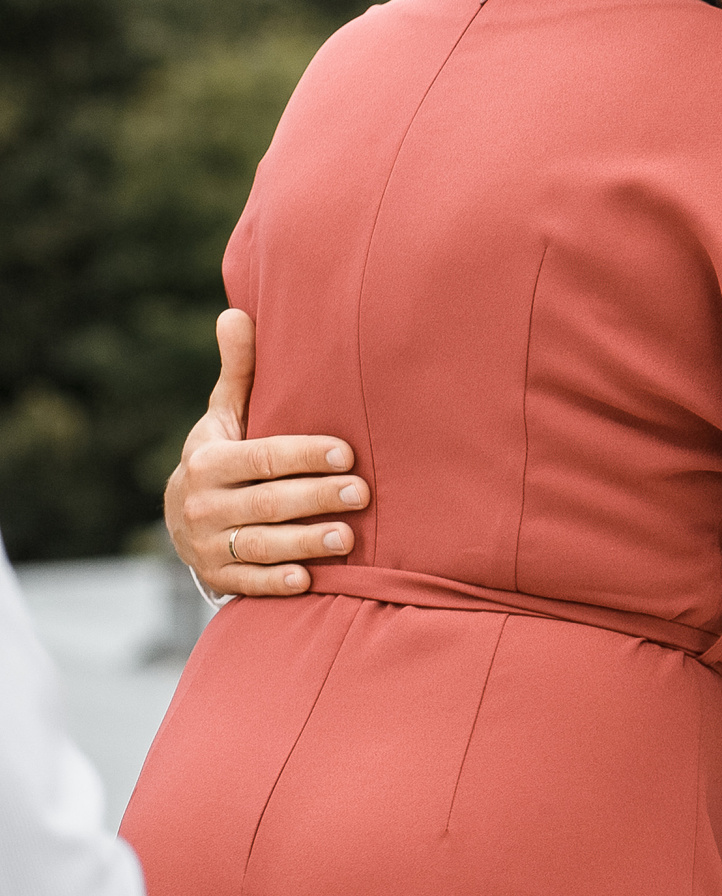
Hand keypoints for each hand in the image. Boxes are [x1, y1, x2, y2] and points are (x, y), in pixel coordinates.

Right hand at [163, 308, 368, 596]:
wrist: (184, 518)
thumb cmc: (225, 456)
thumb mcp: (226, 416)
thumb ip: (239, 372)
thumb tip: (236, 313)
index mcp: (209, 460)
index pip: (263, 457)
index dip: (304, 455)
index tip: (346, 453)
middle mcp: (203, 503)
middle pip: (267, 501)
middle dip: (316, 497)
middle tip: (362, 493)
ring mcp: (208, 543)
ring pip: (260, 543)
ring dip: (304, 541)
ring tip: (347, 537)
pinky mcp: (217, 576)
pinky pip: (248, 581)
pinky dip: (276, 581)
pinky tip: (307, 578)